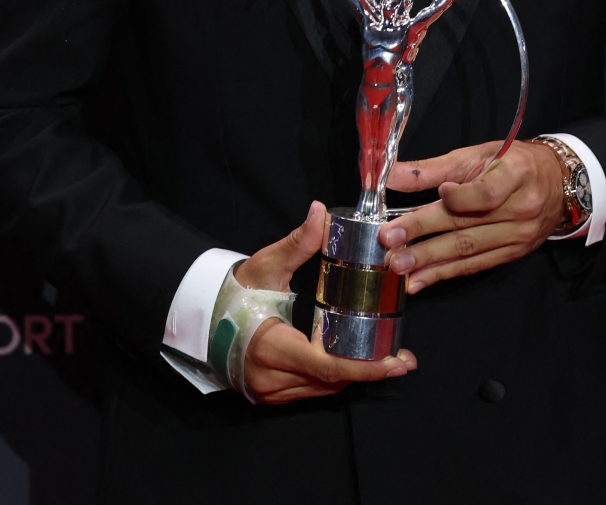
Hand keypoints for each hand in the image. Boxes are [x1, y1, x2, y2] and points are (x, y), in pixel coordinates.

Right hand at [234, 201, 416, 404]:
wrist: (203, 317)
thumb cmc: (236, 291)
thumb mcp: (266, 265)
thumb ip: (298, 242)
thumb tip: (320, 211)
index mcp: (270, 346)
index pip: (325, 365)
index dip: (363, 368)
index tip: (394, 362)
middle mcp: (270, 378)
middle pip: (330, 382)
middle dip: (368, 372)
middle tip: (402, 359)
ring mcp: (270, 391)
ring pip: (323, 390)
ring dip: (354, 377)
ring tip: (388, 361)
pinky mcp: (271, 394)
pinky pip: (311, 390)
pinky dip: (334, 378)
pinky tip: (356, 364)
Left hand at [378, 140, 565, 292]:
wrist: (556, 183)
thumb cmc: (511, 162)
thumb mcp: (477, 155)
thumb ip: (432, 169)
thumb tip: (390, 175)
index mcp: (514, 175)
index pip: (487, 193)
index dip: (461, 197)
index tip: (439, 195)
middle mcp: (519, 209)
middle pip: (468, 225)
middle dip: (425, 235)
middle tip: (390, 242)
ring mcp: (517, 236)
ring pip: (468, 251)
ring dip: (430, 261)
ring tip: (398, 266)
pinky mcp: (511, 255)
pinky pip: (474, 266)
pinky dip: (444, 273)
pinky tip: (419, 280)